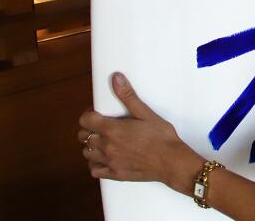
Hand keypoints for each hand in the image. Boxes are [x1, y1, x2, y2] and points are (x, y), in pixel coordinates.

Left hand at [78, 72, 199, 188]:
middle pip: (83, 136)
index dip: (89, 114)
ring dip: (91, 145)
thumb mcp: (146, 113)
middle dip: (89, 128)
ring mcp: (110, 162)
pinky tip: (104, 158)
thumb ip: (128, 96)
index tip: (97, 113)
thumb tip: (116, 79)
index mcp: (112, 130)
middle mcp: (107, 146)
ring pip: (87, 153)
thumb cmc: (161, 138)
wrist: (171, 161)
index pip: (85, 120)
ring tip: (103, 140)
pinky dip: (95, 163)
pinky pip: (94, 170)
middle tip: (101, 125)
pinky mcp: (114, 174)